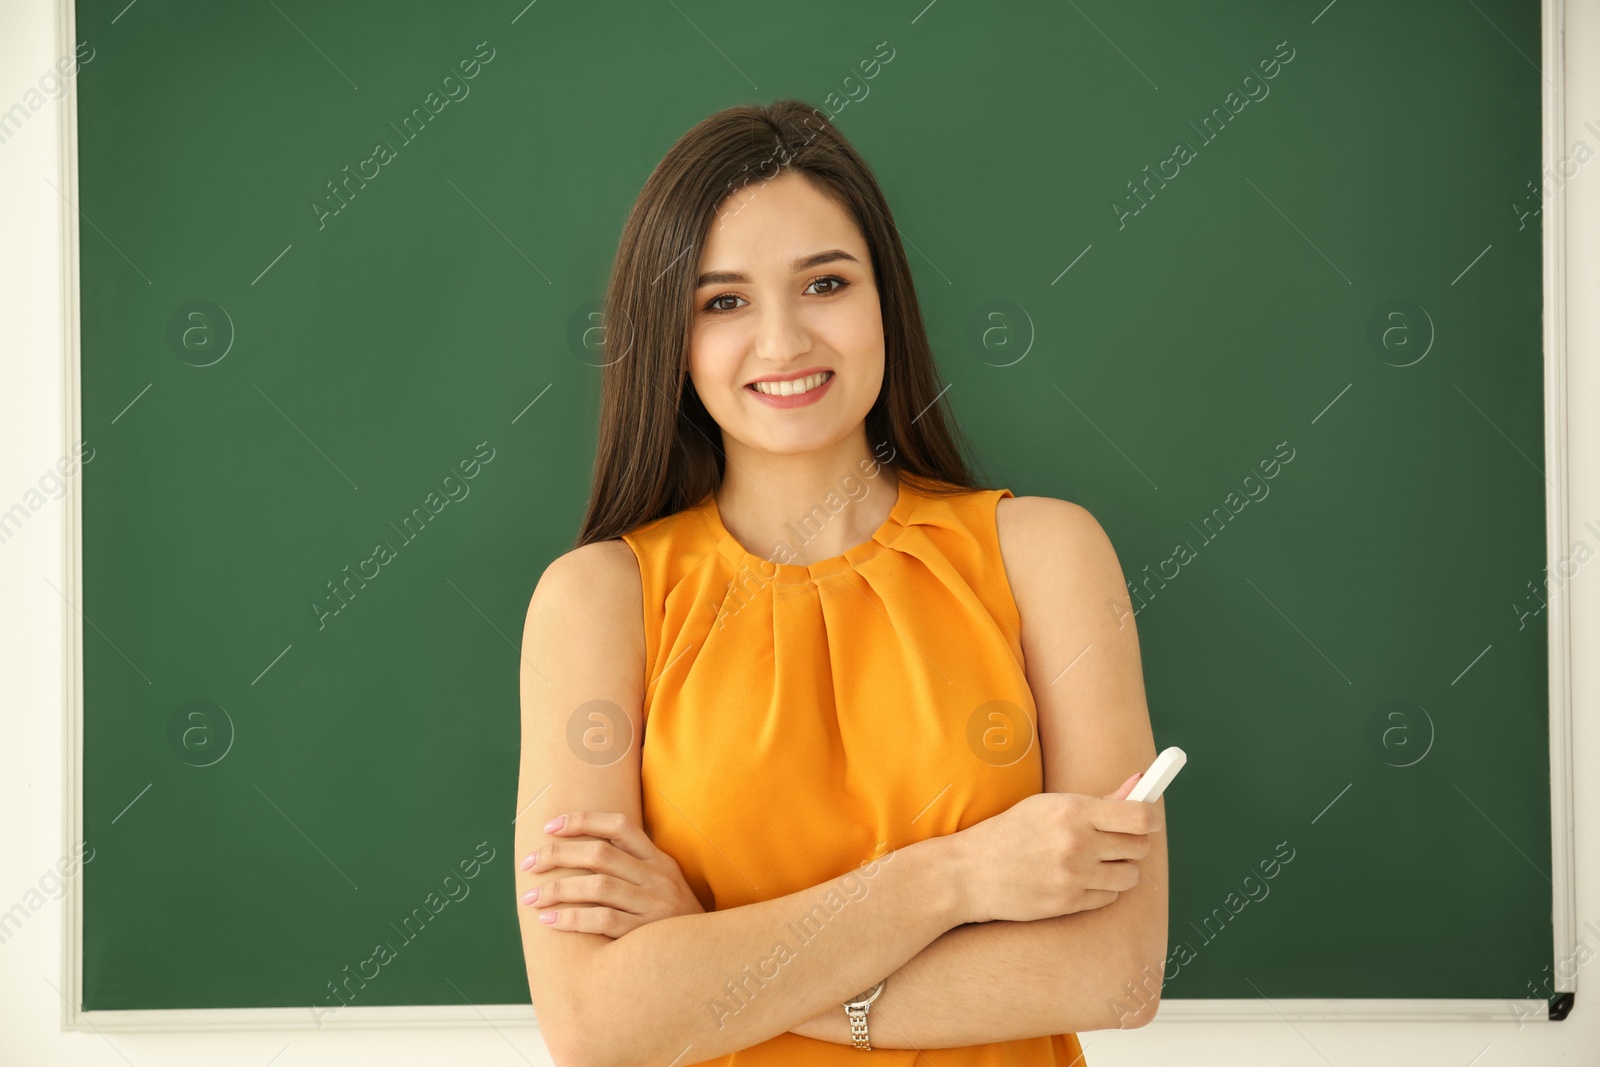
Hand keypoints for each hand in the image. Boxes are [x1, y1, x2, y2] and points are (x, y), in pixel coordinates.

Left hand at [521, 810, 705, 936]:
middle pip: (599, 854)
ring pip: (597, 886)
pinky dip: (572, 918)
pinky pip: (603, 920)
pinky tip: (549, 920)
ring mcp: (653, 905)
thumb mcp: (664, 884)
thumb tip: (582, 852)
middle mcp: (657, 877)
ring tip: (531, 898)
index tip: (549, 826)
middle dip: (557, 855)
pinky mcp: (646, 934)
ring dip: (557, 889)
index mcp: (659, 860)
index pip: (619, 826)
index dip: (582, 820)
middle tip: (528, 864)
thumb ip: (634, 867)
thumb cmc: (673, 919)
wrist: (707, 956)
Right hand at [948, 771, 1160, 924]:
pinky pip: (1109, 898)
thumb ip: (1100, 800)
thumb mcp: (1048, 806)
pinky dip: (1101, 890)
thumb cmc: (1010, 833)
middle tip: (1115, 842)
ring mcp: (1072, 876)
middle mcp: (1075, 843)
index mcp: (1071, 810)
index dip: (1151, 818)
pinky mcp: (1068, 904)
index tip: (1148, 820)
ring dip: (1120, 870)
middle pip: (1138, 847)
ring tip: (1096, 864)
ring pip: (1129, 876)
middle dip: (1132, 845)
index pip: (1138, 816)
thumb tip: (1141, 784)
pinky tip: (1079, 881)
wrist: (969, 873)